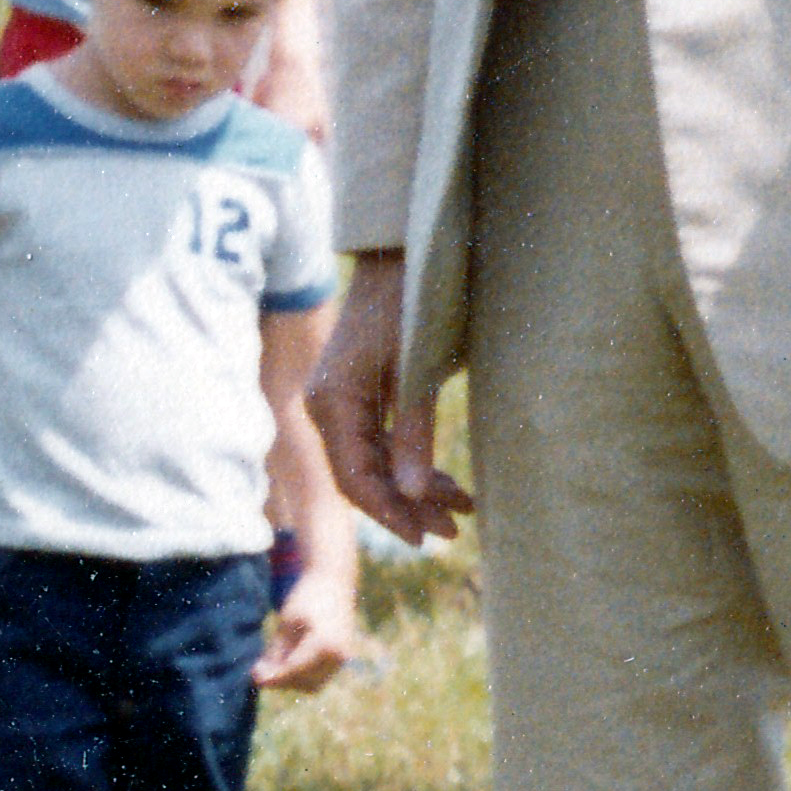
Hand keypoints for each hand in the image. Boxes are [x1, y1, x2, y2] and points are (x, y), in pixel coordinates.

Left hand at [259, 540, 359, 690]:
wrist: (334, 582)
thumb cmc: (306, 598)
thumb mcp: (286, 622)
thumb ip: (275, 652)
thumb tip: (258, 679)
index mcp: (325, 642)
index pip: (294, 669)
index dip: (273, 676)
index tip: (253, 678)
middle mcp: (339, 655)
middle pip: (304, 682)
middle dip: (281, 680)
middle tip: (259, 669)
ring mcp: (342, 660)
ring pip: (312, 685)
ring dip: (291, 680)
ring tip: (274, 661)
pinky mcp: (340, 661)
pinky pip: (318, 679)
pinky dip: (301, 674)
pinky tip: (287, 658)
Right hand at [310, 254, 468, 545]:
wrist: (403, 253)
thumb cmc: (412, 302)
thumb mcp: (419, 368)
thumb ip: (414, 431)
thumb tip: (410, 496)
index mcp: (333, 401)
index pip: (355, 478)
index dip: (388, 513)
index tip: (424, 538)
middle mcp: (327, 405)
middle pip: (365, 476)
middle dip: (410, 506)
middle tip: (455, 530)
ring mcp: (340, 401)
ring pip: (376, 463)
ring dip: (417, 487)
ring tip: (463, 507)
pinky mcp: (357, 395)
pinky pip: (381, 442)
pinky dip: (413, 462)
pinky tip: (448, 482)